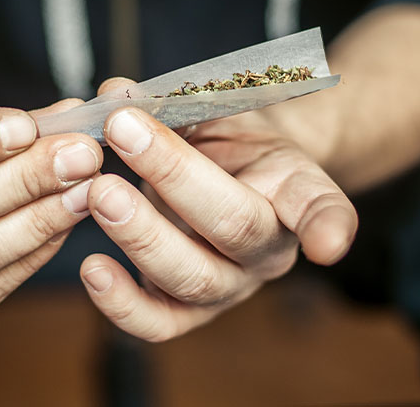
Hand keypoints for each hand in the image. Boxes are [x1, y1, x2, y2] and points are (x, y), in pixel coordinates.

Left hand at [79, 79, 356, 341]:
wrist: (223, 183)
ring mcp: (228, 287)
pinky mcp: (185, 311)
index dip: (328, 227)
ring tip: (98, 191)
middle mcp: (267, 250)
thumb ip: (172, 102)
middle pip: (233, 227)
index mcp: (292, 192)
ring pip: (193, 278)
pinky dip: (121, 303)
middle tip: (124, 132)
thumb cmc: (227, 145)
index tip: (328, 246)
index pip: (319, 207)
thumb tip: (113, 95)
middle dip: (173, 176)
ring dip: (139, 234)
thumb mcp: (216, 111)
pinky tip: (91, 268)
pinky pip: (157, 323)